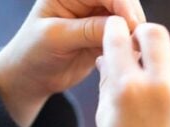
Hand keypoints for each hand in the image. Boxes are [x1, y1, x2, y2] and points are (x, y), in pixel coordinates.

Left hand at [0, 0, 145, 126]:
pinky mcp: (104, 35)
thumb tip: (120, 26)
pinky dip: (130, 44)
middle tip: (137, 41)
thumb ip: (87, 29)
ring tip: (134, 50)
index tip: (131, 27)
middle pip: (122, 1)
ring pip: (127, 18)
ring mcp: (96, 17)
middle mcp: (85, 0)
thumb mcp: (56, 37)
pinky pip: (125, 35)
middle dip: (132, 18)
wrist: (31, 76)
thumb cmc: (33, 52)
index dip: (123, 5)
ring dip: (134, 32)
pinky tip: (131, 55)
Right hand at [96, 18, 169, 126]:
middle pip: (155, 33)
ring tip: (155, 70)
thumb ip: (107, 82)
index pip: (119, 38)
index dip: (115, 30)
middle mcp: (158, 86)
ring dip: (164, 53)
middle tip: (138, 47)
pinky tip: (166, 94)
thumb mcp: (107, 118)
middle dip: (143, 35)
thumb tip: (106, 55)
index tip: (116, 32)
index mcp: (127, 89)